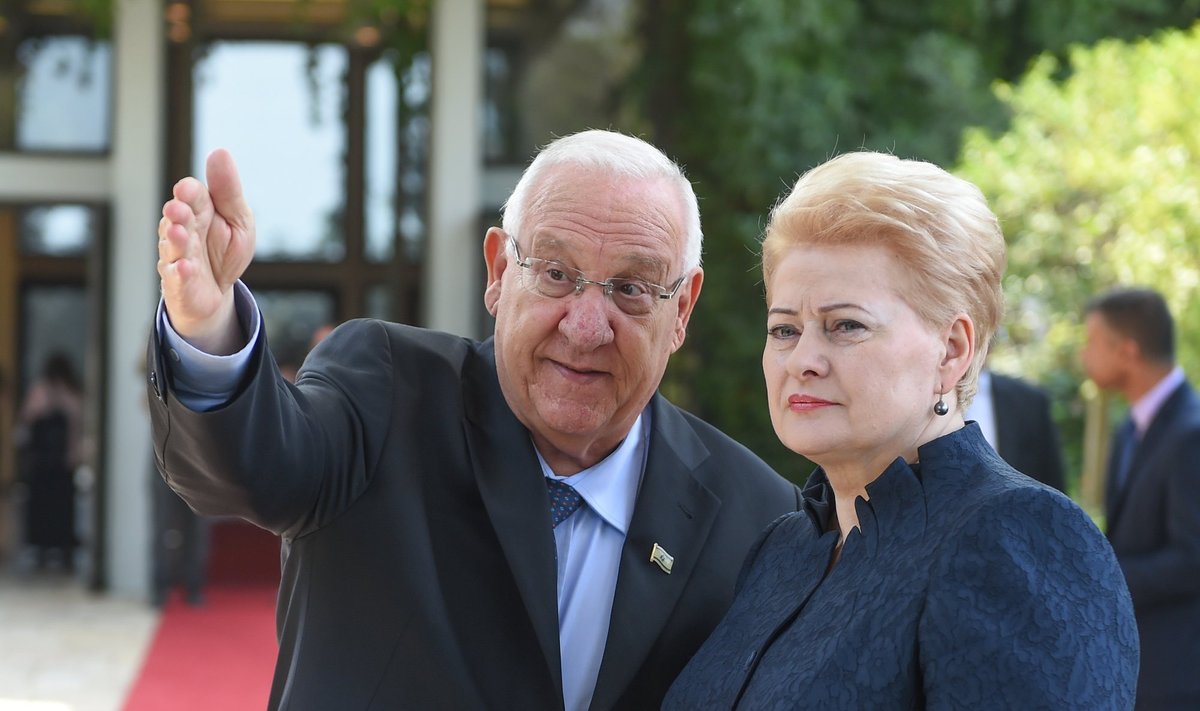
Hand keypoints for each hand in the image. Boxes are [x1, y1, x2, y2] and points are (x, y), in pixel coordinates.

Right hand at [157, 149, 255, 353]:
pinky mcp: (178, 282)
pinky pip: (177, 277)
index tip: (187, 189)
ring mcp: (178, 256)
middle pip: (177, 218)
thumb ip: (228, 190)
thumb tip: (220, 152)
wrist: (218, 291)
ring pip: (173, 246)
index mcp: (199, 211)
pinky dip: (179, 272)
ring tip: (178, 233)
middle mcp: (183, 230)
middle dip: (177, 213)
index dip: (189, 192)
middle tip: (177, 209)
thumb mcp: (238, 218)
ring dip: (175, 239)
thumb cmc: (225, 251)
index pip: (192, 196)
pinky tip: (184, 267)